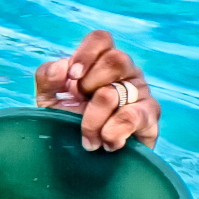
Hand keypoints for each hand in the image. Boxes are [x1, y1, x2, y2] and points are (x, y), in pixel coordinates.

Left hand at [34, 29, 160, 151]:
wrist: (84, 158)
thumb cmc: (68, 122)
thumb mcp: (49, 100)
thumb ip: (47, 79)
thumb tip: (61, 65)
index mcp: (100, 63)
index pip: (101, 39)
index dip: (86, 53)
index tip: (72, 76)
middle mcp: (125, 73)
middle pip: (116, 59)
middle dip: (89, 86)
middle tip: (79, 105)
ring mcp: (141, 93)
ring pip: (116, 92)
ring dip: (92, 120)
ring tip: (87, 139)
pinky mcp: (150, 117)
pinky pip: (133, 116)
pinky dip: (112, 132)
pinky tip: (107, 143)